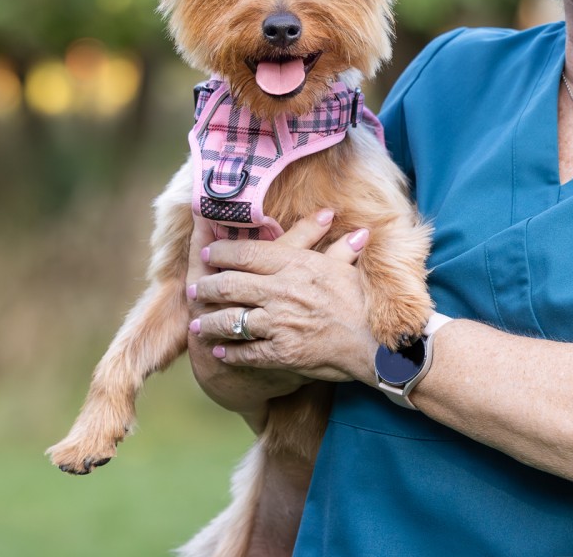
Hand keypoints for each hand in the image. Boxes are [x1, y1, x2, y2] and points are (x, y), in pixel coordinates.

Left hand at [189, 210, 378, 385]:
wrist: (378, 347)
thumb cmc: (364, 304)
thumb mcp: (349, 269)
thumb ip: (334, 246)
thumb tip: (339, 219)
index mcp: (297, 264)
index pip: (247, 253)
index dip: (221, 252)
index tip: (207, 253)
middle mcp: (283, 291)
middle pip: (230, 285)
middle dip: (206, 288)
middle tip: (195, 290)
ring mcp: (280, 323)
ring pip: (231, 320)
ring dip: (210, 323)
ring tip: (199, 324)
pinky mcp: (281, 353)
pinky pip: (245, 351)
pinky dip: (230, 352)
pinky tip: (221, 351)